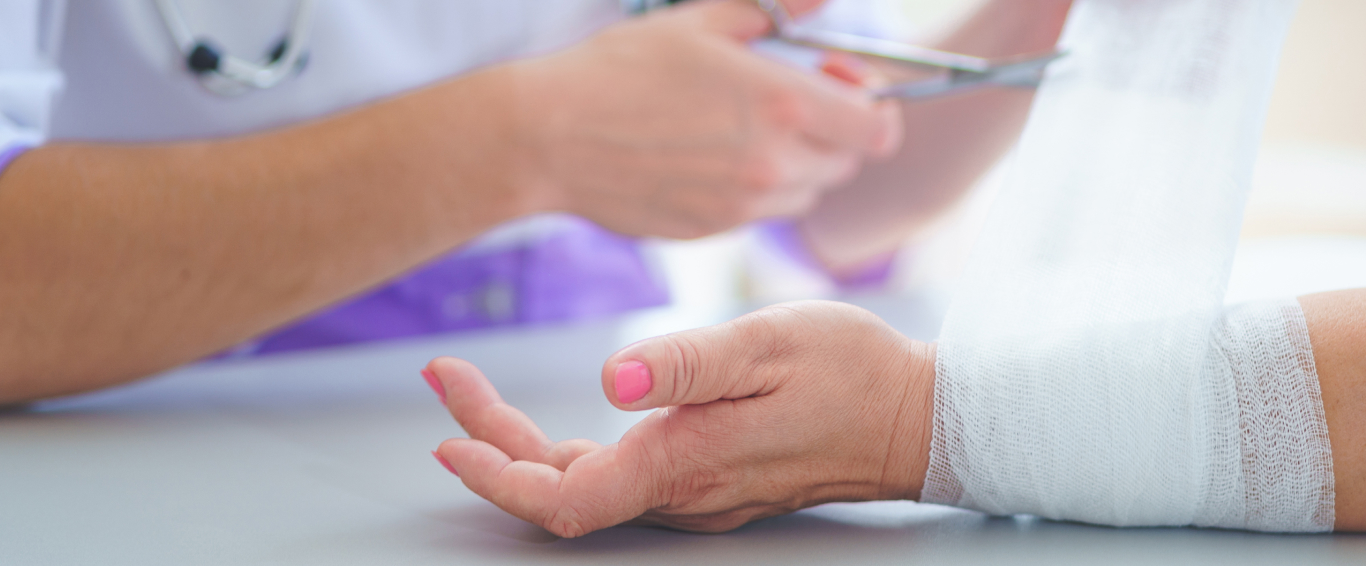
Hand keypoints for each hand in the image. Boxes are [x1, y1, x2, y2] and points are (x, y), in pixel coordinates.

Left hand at [425, 301, 934, 536]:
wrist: (919, 418)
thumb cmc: (853, 373)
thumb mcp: (770, 343)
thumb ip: (688, 362)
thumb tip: (611, 375)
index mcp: (685, 462)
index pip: (564, 498)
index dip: (496, 476)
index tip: (449, 438)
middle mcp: (681, 493)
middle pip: (559, 488)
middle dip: (490, 438)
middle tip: (446, 376)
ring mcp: (694, 492)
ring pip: (585, 482)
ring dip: (520, 443)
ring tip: (473, 390)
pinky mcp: (707, 479)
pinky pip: (617, 476)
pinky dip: (565, 449)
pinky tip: (551, 419)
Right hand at [506, 0, 903, 238]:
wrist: (549, 136)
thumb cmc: (619, 70)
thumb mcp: (701, 22)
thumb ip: (777, 9)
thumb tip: (822, 0)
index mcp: (786, 105)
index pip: (877, 128)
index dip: (872, 106)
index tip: (843, 87)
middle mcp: (775, 163)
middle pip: (845, 163)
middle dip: (831, 133)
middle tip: (788, 102)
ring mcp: (744, 205)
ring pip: (804, 192)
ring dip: (793, 164)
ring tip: (740, 130)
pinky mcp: (713, 230)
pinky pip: (758, 213)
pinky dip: (752, 188)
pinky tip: (706, 157)